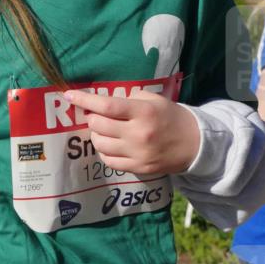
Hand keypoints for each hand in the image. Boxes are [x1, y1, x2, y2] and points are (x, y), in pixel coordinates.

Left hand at [63, 89, 199, 174]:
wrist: (196, 144)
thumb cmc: (171, 117)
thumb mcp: (155, 100)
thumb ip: (129, 98)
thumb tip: (102, 101)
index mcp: (144, 112)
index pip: (107, 105)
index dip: (85, 100)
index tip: (68, 95)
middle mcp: (138, 133)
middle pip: (98, 125)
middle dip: (92, 118)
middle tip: (97, 115)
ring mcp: (137, 153)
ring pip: (99, 144)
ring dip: (96, 135)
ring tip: (105, 130)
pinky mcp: (137, 168)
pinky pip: (108, 160)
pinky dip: (104, 151)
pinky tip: (111, 144)